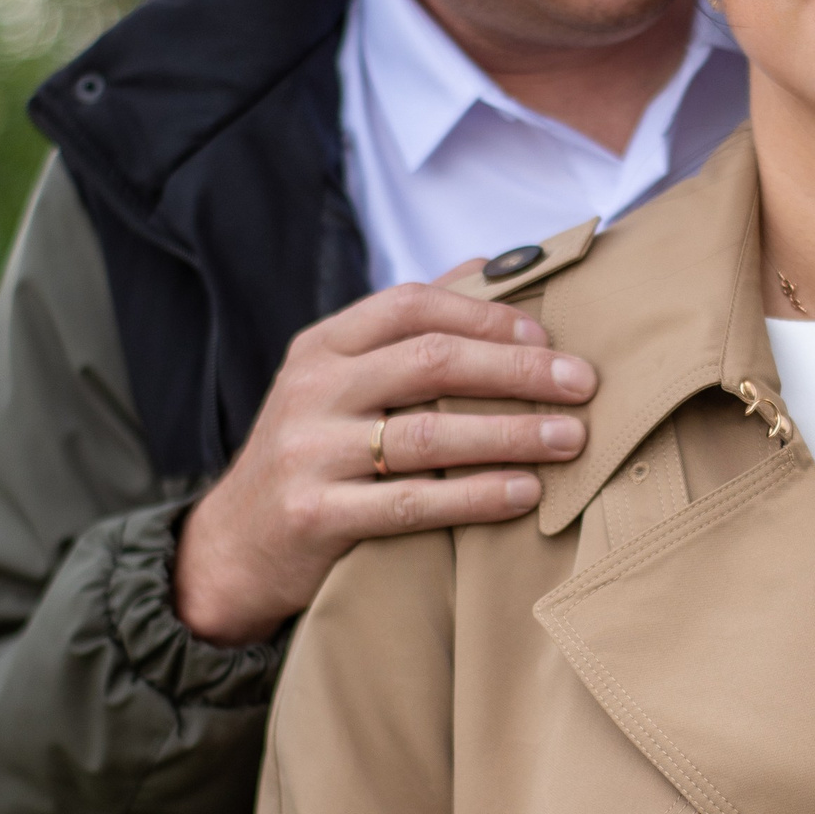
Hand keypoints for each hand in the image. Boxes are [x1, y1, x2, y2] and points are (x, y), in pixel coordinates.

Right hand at [173, 280, 595, 643]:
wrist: (232, 549)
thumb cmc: (308, 454)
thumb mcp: (337, 380)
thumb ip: (405, 329)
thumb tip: (490, 264)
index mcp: (322, 347)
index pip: (410, 306)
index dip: (486, 315)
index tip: (548, 333)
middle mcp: (312, 390)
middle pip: (429, 361)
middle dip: (517, 368)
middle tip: (582, 384)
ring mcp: (309, 453)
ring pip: (428, 434)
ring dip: (512, 433)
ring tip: (571, 438)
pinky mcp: (316, 516)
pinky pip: (412, 503)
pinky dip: (478, 496)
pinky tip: (526, 492)